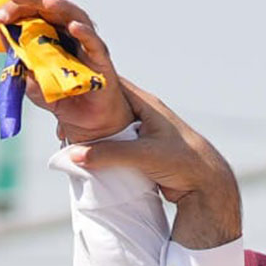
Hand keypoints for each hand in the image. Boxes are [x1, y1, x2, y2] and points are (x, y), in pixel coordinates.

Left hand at [0, 0, 132, 143]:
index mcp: (48, 32)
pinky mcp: (100, 56)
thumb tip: (1, 31)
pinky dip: (84, 32)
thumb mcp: (30, 78)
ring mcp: (84, 41)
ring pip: (74, 15)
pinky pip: (93, 41)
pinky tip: (74, 27)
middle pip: (50, 7)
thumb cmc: (58, 94)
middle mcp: (67, 31)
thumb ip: (18, 57)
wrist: (84, 118)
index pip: (31, 12)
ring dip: (60, 7)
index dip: (14, 10)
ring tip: (46, 2)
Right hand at [68, 80, 239, 249]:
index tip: (63, 86)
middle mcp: (142, 114)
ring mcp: (140, 132)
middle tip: (59, 117)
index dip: (88, 82)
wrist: (206, 184)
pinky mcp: (139, 150)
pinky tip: (84, 153)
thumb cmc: (183, 160)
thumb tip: (75, 154)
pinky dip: (99, 148)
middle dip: (83, 110)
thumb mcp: (143, 155)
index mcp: (145, 104)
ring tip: (66, 136)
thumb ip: (109, 154)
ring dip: (90, 133)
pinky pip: (113, 145)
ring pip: (107, 127)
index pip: (111, 83)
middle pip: (105, 106)